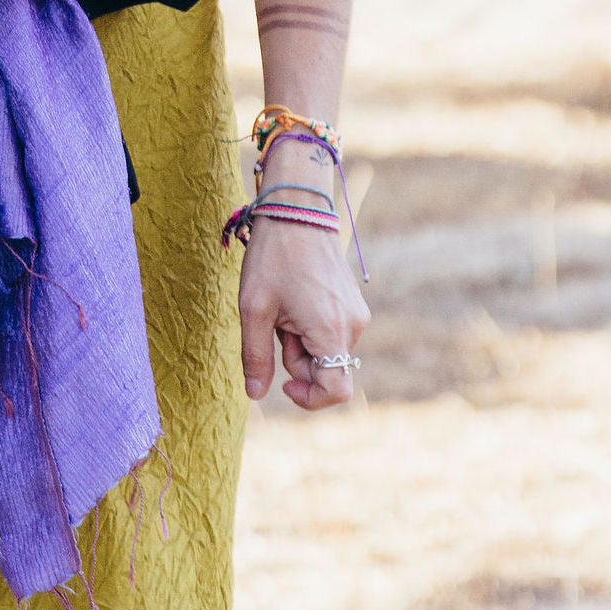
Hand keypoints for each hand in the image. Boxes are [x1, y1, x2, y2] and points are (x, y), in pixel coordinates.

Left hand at [238, 216, 369, 409]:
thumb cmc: (273, 258)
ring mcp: (356, 314)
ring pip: (327, 352)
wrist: (297, 211)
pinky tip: (295, 301)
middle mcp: (353, 326)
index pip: (336, 391)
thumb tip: (255, 394)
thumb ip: (256, 357)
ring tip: (284, 308)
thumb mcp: (254, 310)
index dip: (308, 398)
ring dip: (301, 343)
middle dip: (297, 361)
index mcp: (330, 331)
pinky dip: (311, 329)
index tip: (283, 383)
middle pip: (328, 371)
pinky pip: (331, 333)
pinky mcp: (353, 304)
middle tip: (274, 326)